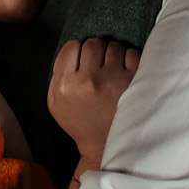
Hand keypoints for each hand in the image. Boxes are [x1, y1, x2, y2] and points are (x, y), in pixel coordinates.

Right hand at [48, 36, 139, 168]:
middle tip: (100, 65)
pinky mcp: (133, 82)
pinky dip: (129, 59)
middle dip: (97, 51)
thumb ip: (58, 73)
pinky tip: (125, 72)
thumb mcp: (56, 102)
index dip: (79, 51)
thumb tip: (73, 47)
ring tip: (113, 69)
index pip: (72, 46)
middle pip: (93, 43)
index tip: (84, 61)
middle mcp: (88, 80)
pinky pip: (131, 53)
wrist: (104, 145)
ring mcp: (112, 80)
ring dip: (114, 54)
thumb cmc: (79, 121)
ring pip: (113, 46)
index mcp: (66, 85)